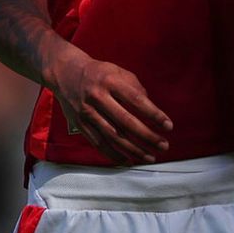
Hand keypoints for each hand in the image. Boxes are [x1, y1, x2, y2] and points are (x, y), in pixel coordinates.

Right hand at [49, 45, 172, 164]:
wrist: (65, 72)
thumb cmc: (99, 72)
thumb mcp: (118, 71)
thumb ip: (135, 87)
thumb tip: (150, 109)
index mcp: (110, 81)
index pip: (136, 100)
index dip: (153, 114)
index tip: (168, 126)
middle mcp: (98, 97)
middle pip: (126, 122)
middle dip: (147, 136)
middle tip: (164, 146)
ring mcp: (87, 112)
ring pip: (113, 136)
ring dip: (133, 149)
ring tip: (150, 156)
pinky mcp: (80, 124)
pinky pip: (98, 143)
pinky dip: (114, 154)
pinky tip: (128, 160)